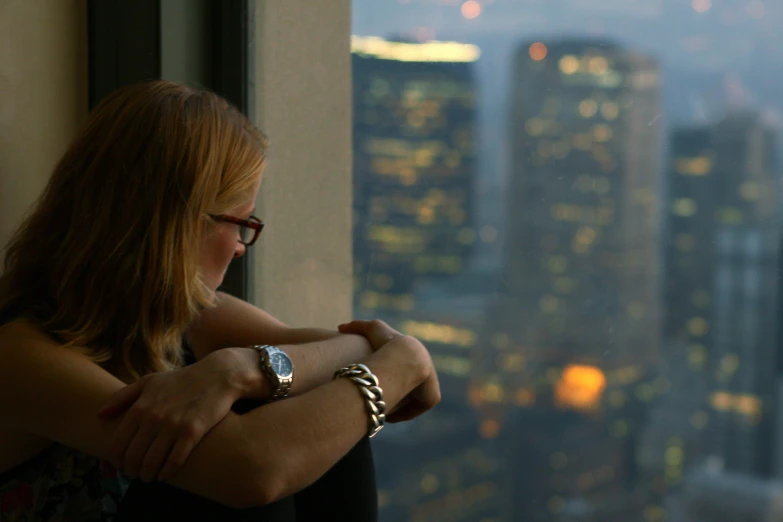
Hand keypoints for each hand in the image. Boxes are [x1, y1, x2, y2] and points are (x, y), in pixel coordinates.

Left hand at [97, 348, 256, 481]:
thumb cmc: (182, 380)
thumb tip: (99, 415)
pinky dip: (167, 473)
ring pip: (151, 463)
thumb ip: (122, 396)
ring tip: (150, 477)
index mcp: (140, 407)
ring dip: (147, 475)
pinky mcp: (192, 432)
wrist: (218, 375)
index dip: (116, 462)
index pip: (117, 445)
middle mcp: (153, 418)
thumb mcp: (149, 381)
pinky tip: (166, 475)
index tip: (121, 466)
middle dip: (131, 471)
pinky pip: (174, 462)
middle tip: (136, 474)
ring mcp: (173, 426)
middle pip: (132, 458)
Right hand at [338, 320, 440, 421]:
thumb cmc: (385, 342)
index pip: (401, 367)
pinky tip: (386, 414)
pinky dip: (402, 413)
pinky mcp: (433, 398)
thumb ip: (356, 326)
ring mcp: (430, 384)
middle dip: (389, 390)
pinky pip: (415, 409)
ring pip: (409, 398)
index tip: (369, 382)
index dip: (384, 374)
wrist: (404, 356)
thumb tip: (340, 327)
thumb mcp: (371, 329)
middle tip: (371, 397)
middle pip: (405, 384)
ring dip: (394, 403)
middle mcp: (424, 368)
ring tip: (375, 406)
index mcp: (414, 354)